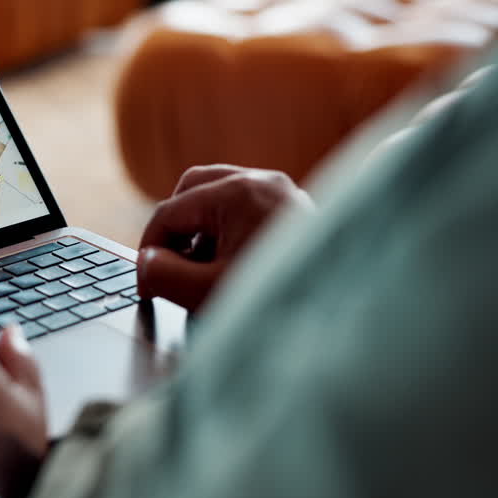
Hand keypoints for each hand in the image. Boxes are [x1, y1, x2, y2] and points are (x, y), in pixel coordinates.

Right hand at [138, 165, 312, 312]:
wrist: (351, 316)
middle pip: (192, 189)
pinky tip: (231, 264)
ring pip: (218, 195)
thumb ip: (163, 275)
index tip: (146, 283)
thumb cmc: (284, 302)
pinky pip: (245, 207)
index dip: (148, 250)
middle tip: (168, 265)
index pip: (168, 212)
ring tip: (200, 268)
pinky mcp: (294, 209)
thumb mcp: (208, 293)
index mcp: (237, 194)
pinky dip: (227, 230)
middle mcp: (261, 182)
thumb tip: (146, 264)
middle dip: (173, 228)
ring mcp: (282, 192)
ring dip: (199, 228)